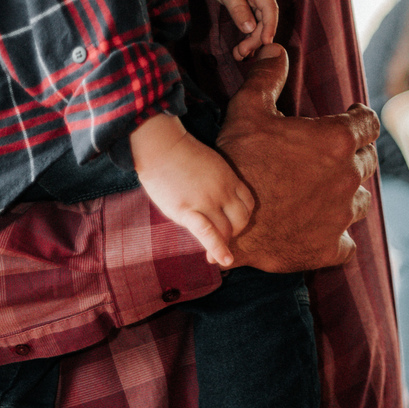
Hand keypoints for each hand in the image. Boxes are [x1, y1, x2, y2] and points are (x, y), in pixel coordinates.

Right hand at [131, 113, 254, 266]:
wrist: (160, 146)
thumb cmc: (179, 155)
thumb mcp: (208, 164)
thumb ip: (215, 182)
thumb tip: (213, 198)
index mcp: (228, 177)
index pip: (248, 203)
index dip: (243, 217)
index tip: (233, 224)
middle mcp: (223, 190)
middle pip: (241, 219)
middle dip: (234, 233)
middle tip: (222, 240)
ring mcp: (207, 201)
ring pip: (227, 230)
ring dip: (224, 245)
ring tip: (218, 257)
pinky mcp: (188, 210)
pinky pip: (208, 233)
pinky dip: (218, 249)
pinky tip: (222, 261)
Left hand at [194, 0, 278, 59]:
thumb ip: (239, 9)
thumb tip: (250, 30)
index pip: (270, 9)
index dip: (270, 27)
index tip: (265, 43)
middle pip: (264, 19)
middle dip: (256, 37)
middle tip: (243, 53)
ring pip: (257, 21)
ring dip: (251, 38)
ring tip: (240, 54)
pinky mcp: (241, 1)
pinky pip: (249, 20)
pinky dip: (246, 33)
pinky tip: (241, 45)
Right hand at [215, 47, 379, 272]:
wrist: (227, 224)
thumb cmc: (239, 162)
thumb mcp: (247, 110)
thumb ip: (266, 77)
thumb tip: (275, 49)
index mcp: (336, 141)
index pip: (368, 123)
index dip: (361, 117)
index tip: (354, 116)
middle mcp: (348, 177)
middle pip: (367, 161)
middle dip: (354, 154)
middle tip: (333, 153)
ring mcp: (342, 215)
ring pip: (360, 199)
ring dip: (348, 192)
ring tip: (327, 189)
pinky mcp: (331, 247)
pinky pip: (347, 239)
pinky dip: (337, 232)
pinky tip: (321, 226)